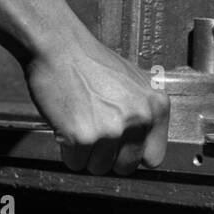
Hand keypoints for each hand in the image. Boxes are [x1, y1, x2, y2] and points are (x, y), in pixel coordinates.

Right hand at [23, 29, 169, 176]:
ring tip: (79, 124)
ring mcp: (111, 130)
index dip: (133, 154)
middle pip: (125, 167)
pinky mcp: (83, 137)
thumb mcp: (132, 81)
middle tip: (94, 133)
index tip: (122, 148)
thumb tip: (141, 143)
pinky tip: (66, 126)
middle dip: (107, 156)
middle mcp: (138, 119)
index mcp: (155, 106)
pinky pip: (75, 163)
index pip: (154, 157)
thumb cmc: (88, 60)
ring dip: (85, 154)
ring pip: (98, 168)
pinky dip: (67, 151)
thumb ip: (141, 112)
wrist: (58, 46)